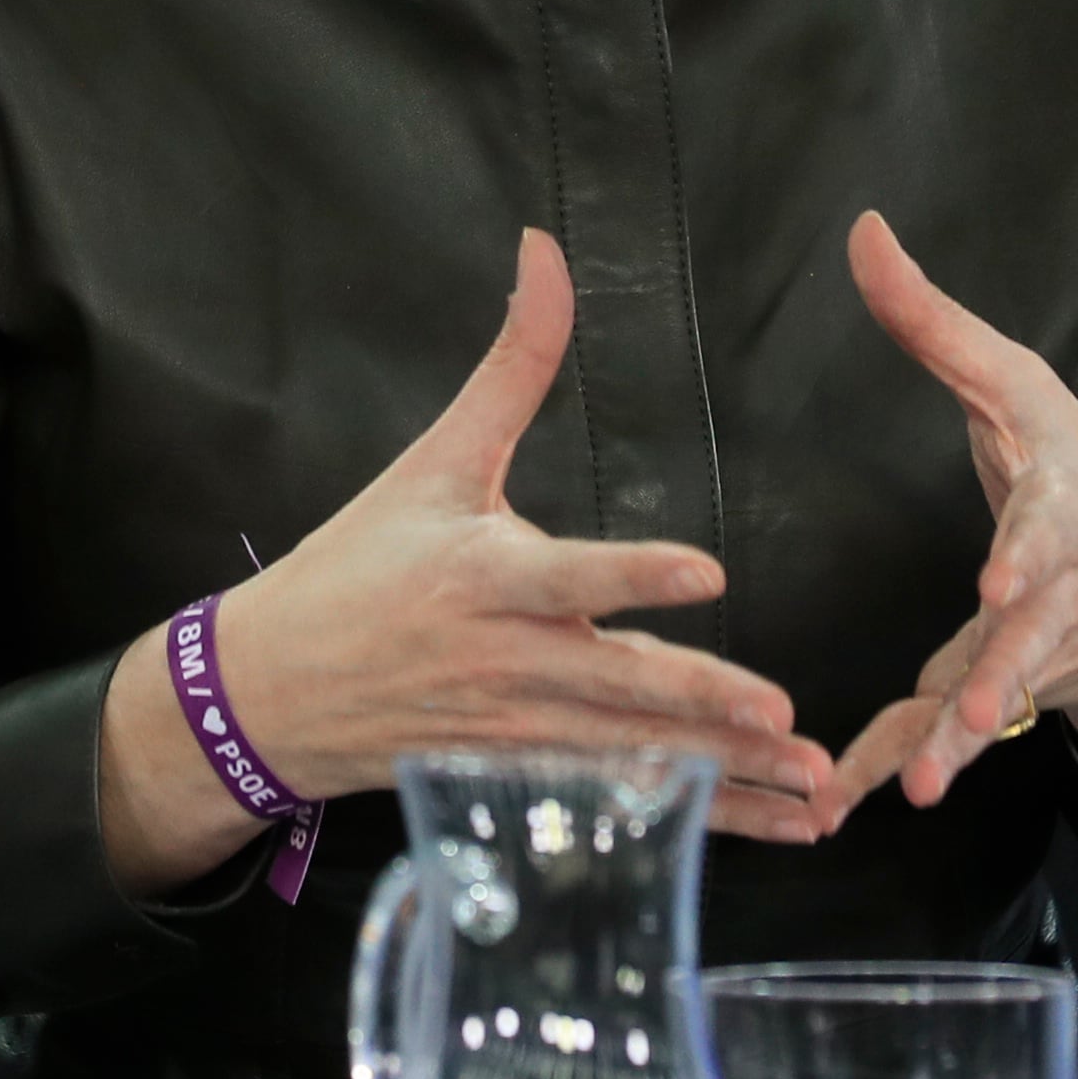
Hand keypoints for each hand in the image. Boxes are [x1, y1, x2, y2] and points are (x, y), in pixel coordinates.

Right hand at [99, 231, 835, 893]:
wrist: (267, 692)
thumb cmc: (357, 565)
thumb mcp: (434, 457)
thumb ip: (512, 361)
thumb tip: (545, 248)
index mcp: (484, 576)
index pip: (570, 575)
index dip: (635, 576)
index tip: (707, 572)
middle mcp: (505, 662)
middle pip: (616, 686)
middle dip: (704, 707)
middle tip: (784, 718)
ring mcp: (514, 735)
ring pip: (633, 759)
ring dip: (726, 782)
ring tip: (811, 792)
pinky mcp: (521, 782)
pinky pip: (619, 804)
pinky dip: (692, 824)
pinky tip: (764, 830)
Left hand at [818, 212, 1077, 824]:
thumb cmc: (1072, 468)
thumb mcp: (1013, 385)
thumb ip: (930, 320)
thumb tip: (864, 228)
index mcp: (1059, 503)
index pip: (1045, 521)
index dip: (1025, 555)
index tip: (998, 583)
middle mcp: (1057, 585)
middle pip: (1033, 633)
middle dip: (1005, 670)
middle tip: (978, 704)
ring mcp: (1037, 650)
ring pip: (1002, 702)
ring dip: (963, 743)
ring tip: (926, 786)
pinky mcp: (1006, 695)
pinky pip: (952, 740)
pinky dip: (905, 769)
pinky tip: (855, 805)